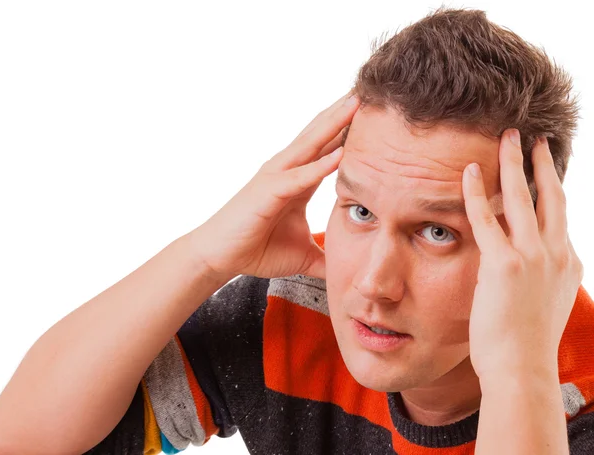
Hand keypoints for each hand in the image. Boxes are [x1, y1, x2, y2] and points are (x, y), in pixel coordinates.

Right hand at [193, 93, 359, 280]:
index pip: (330, 149)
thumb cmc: (257, 249)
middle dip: (345, 113)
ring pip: (310, 145)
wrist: (220, 257)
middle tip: (372, 91)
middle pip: (322, 136)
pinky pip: (299, 177)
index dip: (351, 131)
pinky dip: (320, 166)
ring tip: (357, 103)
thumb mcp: (304, 253)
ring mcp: (276, 177)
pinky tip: (341, 154)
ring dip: (335, 125)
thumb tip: (349, 270)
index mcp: (300, 180)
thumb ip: (328, 255)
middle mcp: (288, 170)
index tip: (377, 115)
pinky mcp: (267, 192)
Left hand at [463, 129, 583, 379]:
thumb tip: (522, 267)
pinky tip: (470, 171)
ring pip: (524, 196)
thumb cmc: (526, 343)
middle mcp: (556, 253)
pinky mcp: (505, 265)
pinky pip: (487, 218)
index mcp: (567, 262)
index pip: (557, 215)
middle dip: (540, 162)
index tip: (543, 168)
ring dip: (513, 163)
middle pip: (550, 195)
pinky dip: (477, 192)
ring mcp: (533, 257)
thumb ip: (536, 277)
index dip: (550, 187)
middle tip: (532, 137)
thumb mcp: (542, 303)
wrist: (522, 370)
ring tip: (507, 137)